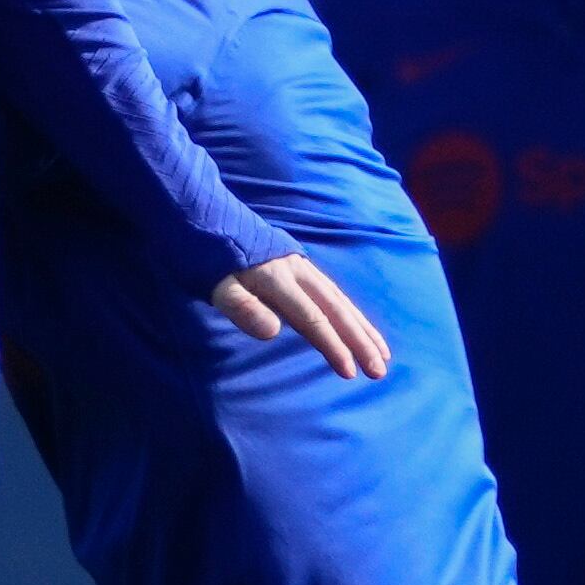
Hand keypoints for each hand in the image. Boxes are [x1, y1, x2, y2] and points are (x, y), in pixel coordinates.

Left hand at [209, 252, 390, 379]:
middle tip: (380, 370)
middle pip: (335, 309)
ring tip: (383, 353)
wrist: (201, 212)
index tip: (350, 372)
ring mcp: (299, 266)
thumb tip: (273, 332)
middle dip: (360, 340)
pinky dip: (349, 310)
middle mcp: (296, 271)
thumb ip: (241, 306)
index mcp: (276, 279)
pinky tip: (358, 324)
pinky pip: (331, 291)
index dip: (332, 345)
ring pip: (339, 299)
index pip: (311, 318)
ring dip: (361, 326)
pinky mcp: (297, 264)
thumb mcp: (213, 282)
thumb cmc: (202, 254)